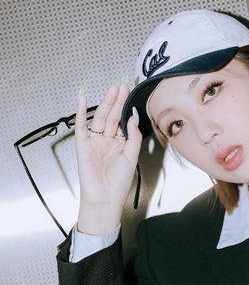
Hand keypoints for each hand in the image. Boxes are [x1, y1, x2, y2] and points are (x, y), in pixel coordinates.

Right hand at [75, 84, 142, 233]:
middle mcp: (108, 141)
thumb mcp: (132, 157)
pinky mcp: (83, 145)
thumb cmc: (118, 183)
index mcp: (120, 145)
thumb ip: (133, 136)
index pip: (123, 121)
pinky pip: (81, 126)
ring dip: (106, 103)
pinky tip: (82, 97)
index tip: (132, 93)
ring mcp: (95, 142)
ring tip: (113, 88)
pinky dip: (80, 112)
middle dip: (117, 100)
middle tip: (123, 85)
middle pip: (112, 116)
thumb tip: (133, 116)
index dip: (126, 107)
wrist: (105, 199)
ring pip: (100, 118)